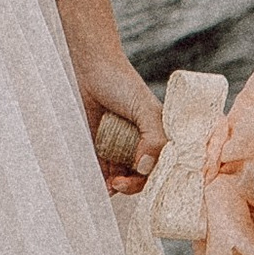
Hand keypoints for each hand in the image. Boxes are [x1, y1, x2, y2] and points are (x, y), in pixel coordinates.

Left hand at [76, 46, 164, 193]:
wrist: (88, 68)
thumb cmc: (121, 82)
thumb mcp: (144, 109)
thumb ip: (153, 138)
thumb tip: (145, 167)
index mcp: (160, 135)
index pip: (165, 166)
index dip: (157, 178)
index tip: (141, 178)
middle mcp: (143, 144)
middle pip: (145, 176)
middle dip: (133, 184)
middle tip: (118, 182)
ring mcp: (122, 147)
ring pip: (125, 177)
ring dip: (119, 186)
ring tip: (109, 184)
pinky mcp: (102, 148)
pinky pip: (105, 172)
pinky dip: (104, 181)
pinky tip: (101, 185)